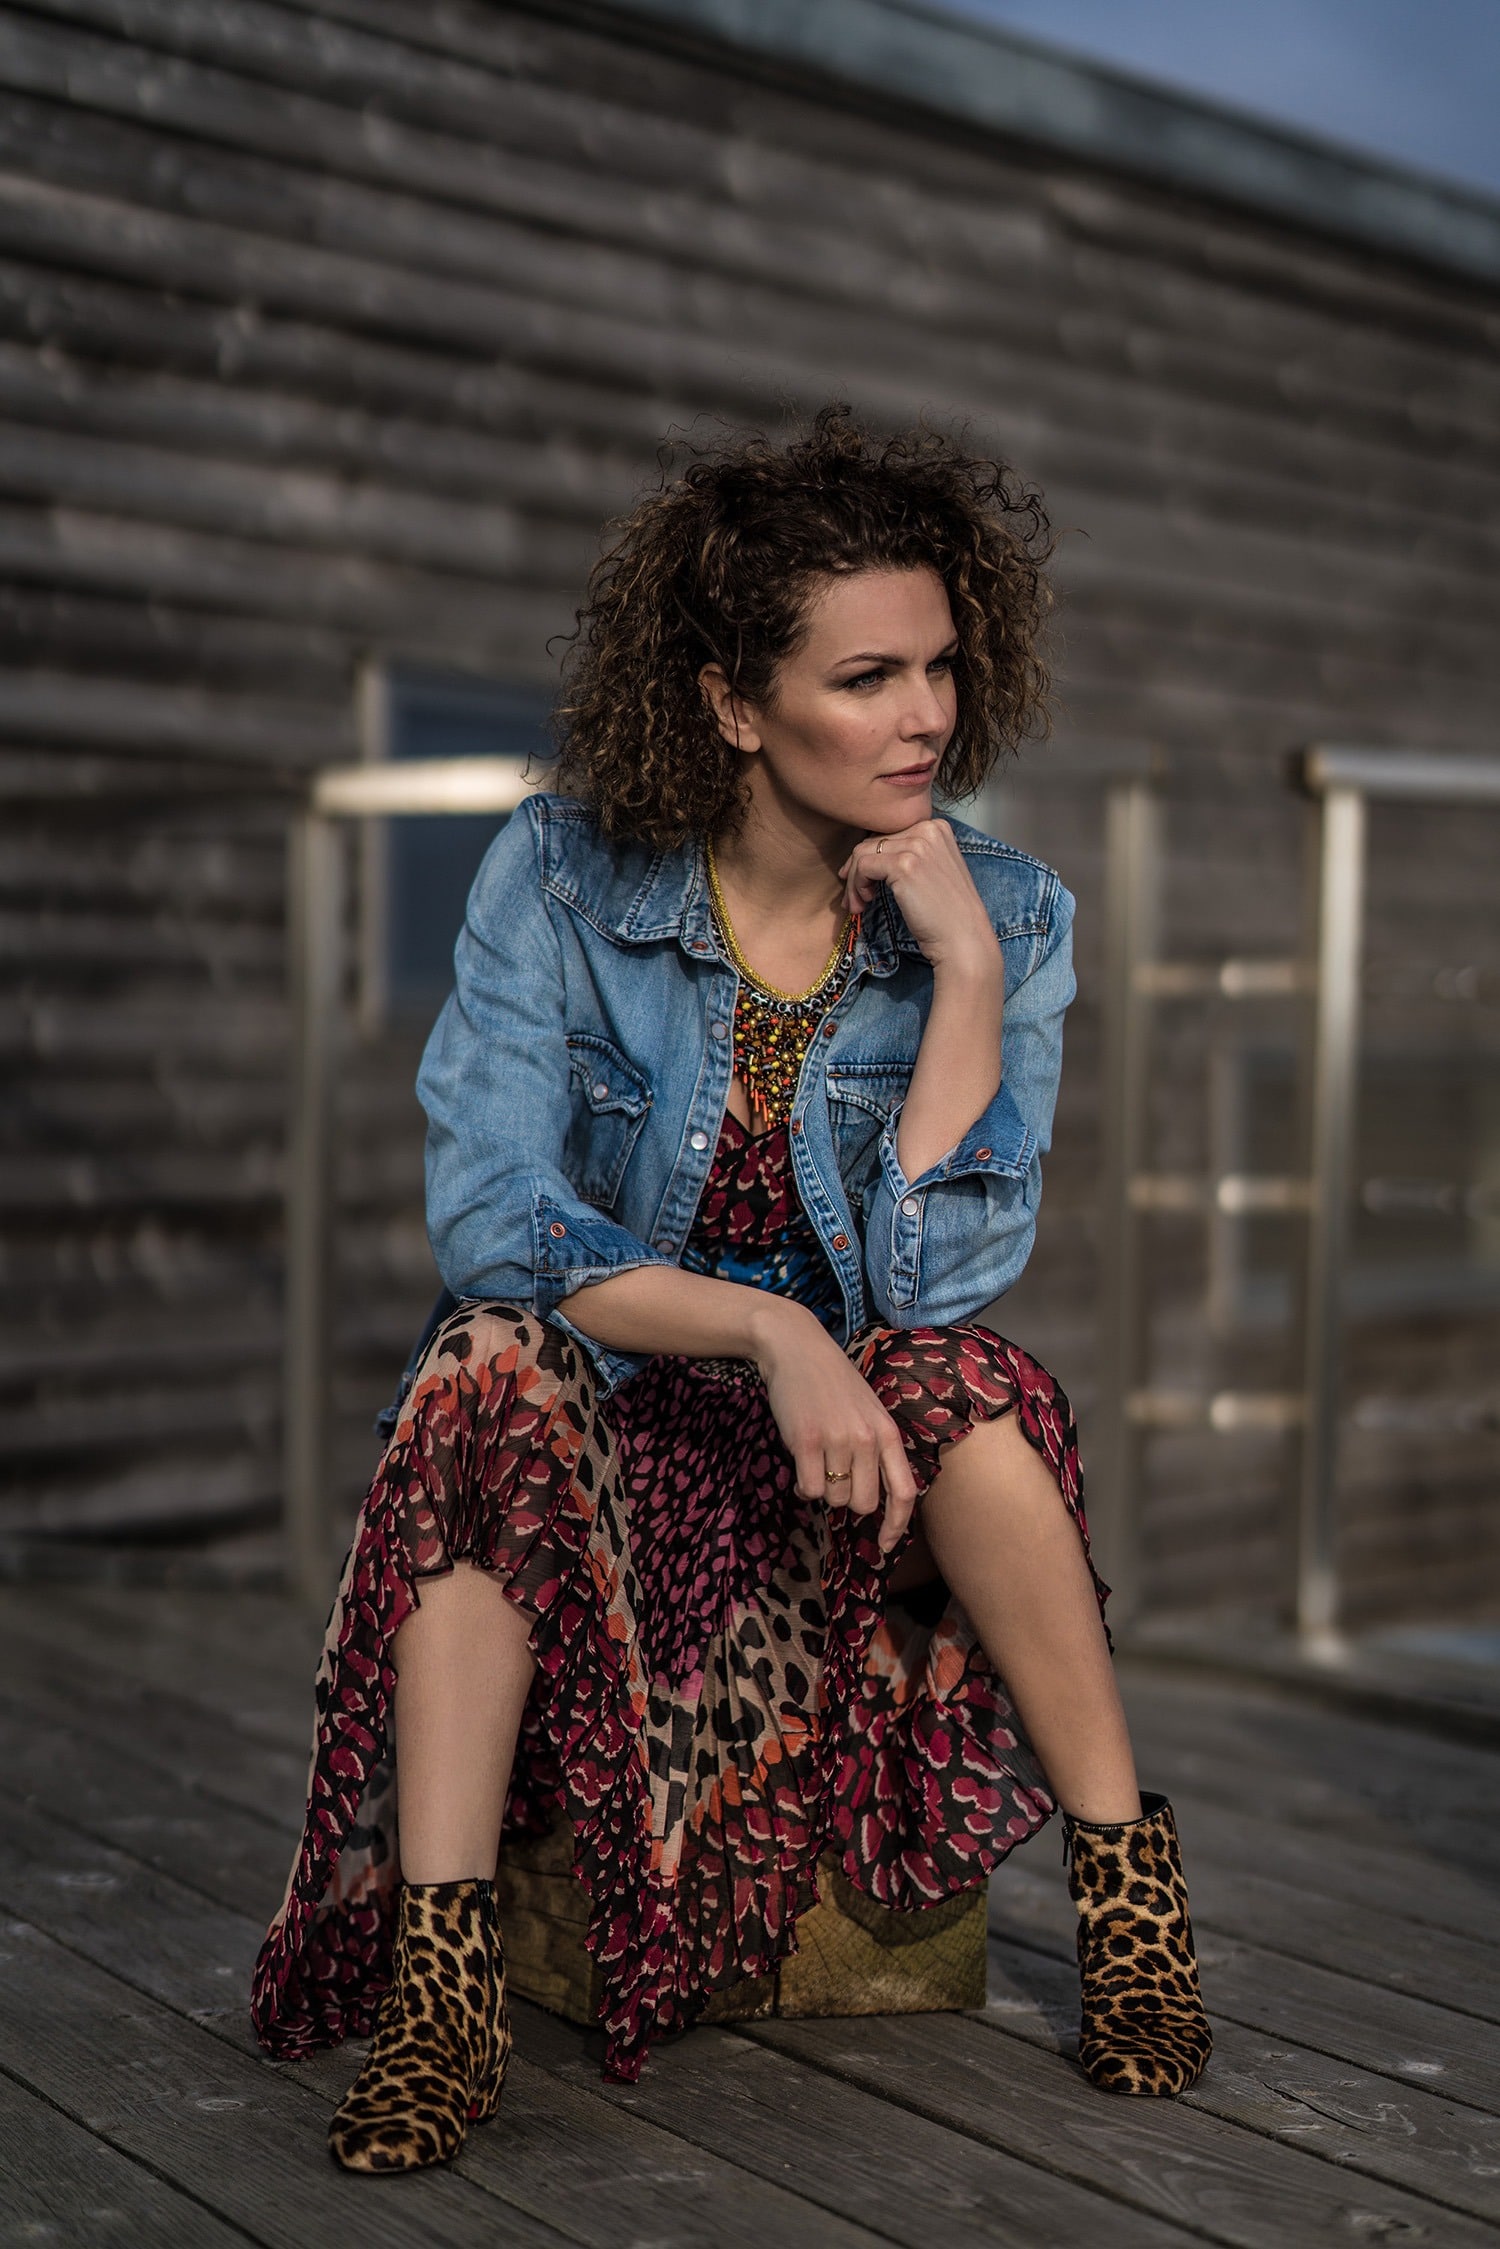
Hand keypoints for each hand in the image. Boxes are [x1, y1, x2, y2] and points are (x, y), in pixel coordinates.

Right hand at [752, 1302, 916, 1553]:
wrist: (796, 1348)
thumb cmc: (832, 1382)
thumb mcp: (868, 1411)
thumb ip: (875, 1448)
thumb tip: (870, 1499)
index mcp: (888, 1433)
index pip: (904, 1491)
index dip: (897, 1525)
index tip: (884, 1545)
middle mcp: (867, 1439)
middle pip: (862, 1504)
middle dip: (846, 1500)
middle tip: (833, 1475)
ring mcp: (837, 1440)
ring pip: (833, 1498)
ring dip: (821, 1487)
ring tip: (814, 1456)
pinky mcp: (806, 1441)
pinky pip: (808, 1488)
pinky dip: (801, 1485)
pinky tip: (799, 1459)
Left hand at [839, 818, 1000, 980]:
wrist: (963, 938)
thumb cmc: (946, 913)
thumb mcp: (931, 870)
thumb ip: (908, 855)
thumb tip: (864, 854)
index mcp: (936, 827)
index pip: (888, 834)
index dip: (870, 858)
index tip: (863, 882)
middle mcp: (928, 829)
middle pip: (872, 841)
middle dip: (857, 871)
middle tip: (856, 898)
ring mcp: (917, 845)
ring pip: (862, 853)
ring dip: (854, 881)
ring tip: (858, 904)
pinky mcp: (904, 865)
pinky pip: (862, 866)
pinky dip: (857, 886)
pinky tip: (866, 903)